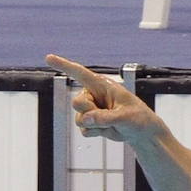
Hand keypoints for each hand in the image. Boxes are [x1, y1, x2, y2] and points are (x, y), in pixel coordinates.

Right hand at [45, 55, 162, 142]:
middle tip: (109, 116)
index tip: (49, 57)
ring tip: (112, 123)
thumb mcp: (125, 117)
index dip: (64, 65)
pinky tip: (108, 129)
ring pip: (79, 119)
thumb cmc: (139, 118)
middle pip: (77, 103)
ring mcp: (92, 109)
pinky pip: (83, 129)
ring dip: (95, 125)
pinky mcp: (91, 122)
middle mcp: (94, 95)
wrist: (142, 133)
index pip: (80, 74)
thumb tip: (86, 120)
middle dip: (90, 112)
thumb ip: (105, 117)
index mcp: (104, 86)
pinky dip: (96, 132)